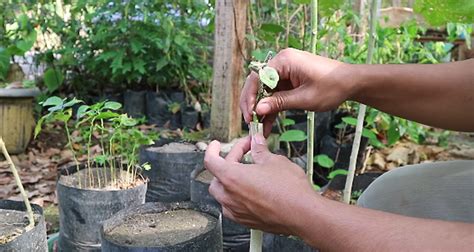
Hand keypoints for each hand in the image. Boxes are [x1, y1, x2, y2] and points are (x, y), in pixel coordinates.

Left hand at [204, 134, 317, 233]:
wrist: (302, 214)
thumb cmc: (289, 190)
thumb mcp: (274, 160)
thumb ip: (260, 150)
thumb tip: (256, 142)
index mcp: (231, 177)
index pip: (210, 161)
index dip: (212, 149)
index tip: (217, 145)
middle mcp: (229, 196)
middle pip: (217, 176)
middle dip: (229, 162)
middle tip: (246, 154)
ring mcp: (236, 211)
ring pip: (223, 193)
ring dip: (231, 181)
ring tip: (248, 172)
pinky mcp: (245, 221)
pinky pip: (232, 207)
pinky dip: (237, 196)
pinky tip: (251, 190)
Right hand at [240, 48, 355, 135]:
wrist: (351, 83)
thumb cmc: (332, 87)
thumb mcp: (304, 98)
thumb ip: (279, 103)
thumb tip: (258, 110)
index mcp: (284, 60)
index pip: (257, 77)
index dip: (250, 97)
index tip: (249, 115)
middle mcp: (282, 62)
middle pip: (257, 83)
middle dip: (252, 104)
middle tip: (249, 122)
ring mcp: (285, 71)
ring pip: (265, 90)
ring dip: (261, 108)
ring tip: (258, 128)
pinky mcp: (289, 80)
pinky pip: (275, 93)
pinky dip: (272, 108)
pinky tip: (267, 124)